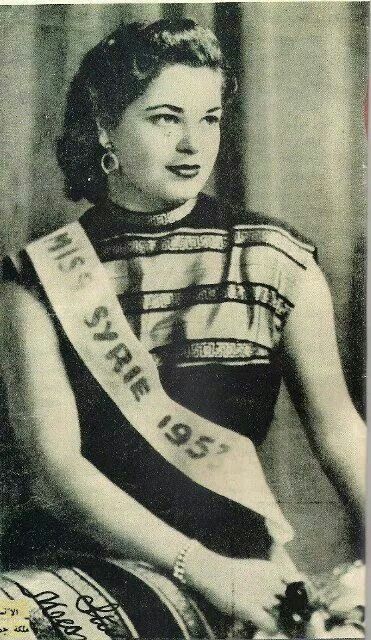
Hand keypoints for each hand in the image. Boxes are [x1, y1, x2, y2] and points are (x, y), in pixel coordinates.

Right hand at [186, 546, 302, 633]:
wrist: (212, 571)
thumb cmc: (234, 571)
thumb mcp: (258, 568)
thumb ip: (274, 577)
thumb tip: (290, 587)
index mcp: (273, 571)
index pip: (298, 585)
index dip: (303, 597)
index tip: (303, 606)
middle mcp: (271, 582)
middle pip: (293, 602)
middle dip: (294, 612)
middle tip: (294, 620)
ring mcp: (261, 596)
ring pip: (283, 616)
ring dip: (283, 622)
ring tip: (281, 626)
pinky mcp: (250, 609)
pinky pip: (270, 625)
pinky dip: (272, 628)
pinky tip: (267, 626)